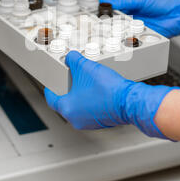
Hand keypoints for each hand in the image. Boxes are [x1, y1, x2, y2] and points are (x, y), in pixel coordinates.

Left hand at [44, 51, 178, 138]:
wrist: (129, 100)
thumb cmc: (107, 89)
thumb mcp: (85, 67)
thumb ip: (73, 60)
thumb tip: (71, 58)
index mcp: (67, 108)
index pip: (52, 99)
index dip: (50, 89)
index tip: (51, 85)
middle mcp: (76, 119)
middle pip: (66, 103)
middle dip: (69, 90)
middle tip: (72, 80)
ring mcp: (90, 123)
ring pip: (80, 107)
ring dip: (82, 96)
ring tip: (89, 83)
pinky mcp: (102, 122)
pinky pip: (92, 111)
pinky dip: (93, 102)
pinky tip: (100, 91)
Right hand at [100, 0, 179, 37]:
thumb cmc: (167, 3)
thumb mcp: (142, 0)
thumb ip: (126, 2)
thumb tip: (110, 2)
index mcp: (134, 7)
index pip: (116, 10)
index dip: (107, 12)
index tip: (96, 13)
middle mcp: (137, 18)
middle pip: (119, 23)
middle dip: (110, 25)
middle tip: (101, 25)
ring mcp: (141, 28)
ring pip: (125, 32)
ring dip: (120, 33)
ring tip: (112, 32)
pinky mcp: (147, 37)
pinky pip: (135, 40)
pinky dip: (130, 39)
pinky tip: (126, 37)